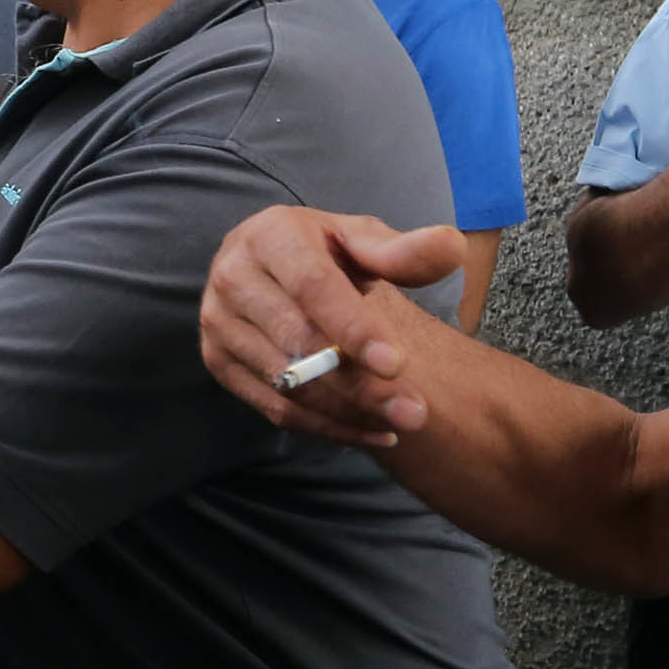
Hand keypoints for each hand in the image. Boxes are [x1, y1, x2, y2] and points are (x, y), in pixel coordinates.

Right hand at [197, 205, 463, 446]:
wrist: (270, 267)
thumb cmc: (325, 252)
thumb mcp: (363, 240)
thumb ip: (404, 250)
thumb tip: (450, 245)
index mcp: (270, 236)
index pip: (312, 287)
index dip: (354, 326)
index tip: (398, 364)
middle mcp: (232, 277)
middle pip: (299, 342)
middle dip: (360, 383)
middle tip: (414, 412)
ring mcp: (219, 324)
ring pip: (287, 384)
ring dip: (348, 411)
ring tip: (401, 423)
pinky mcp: (219, 363)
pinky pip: (274, 410)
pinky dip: (328, 428)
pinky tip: (372, 432)